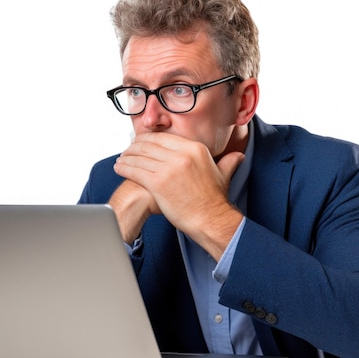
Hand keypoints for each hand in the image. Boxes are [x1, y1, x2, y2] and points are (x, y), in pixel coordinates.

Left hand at [113, 132, 244, 258]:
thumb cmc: (214, 201)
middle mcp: (182, 154)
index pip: (164, 137)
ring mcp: (169, 168)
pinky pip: (135, 170)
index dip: (148, 139)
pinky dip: (124, 168)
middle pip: (149, 144)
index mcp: (195, 148)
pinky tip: (120, 168)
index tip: (140, 142)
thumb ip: (227, 162)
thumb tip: (238, 155)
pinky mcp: (158, 182)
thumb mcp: (222, 175)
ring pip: (139, 156)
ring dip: (127, 157)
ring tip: (121, 160)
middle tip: (127, 150)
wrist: (210, 220)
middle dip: (134, 147)